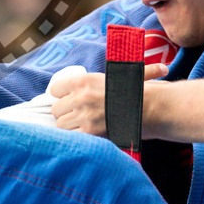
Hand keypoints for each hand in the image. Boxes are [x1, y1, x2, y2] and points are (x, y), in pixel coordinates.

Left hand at [50, 63, 168, 135]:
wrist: (149, 108)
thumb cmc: (133, 90)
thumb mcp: (115, 76)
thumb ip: (106, 74)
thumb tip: (145, 67)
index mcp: (82, 80)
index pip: (55, 89)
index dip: (61, 95)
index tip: (69, 98)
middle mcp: (79, 97)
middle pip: (56, 108)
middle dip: (65, 112)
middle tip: (76, 113)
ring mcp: (84, 115)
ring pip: (61, 124)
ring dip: (69, 125)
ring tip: (81, 124)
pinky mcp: (90, 132)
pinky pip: (72, 135)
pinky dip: (77, 136)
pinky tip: (86, 132)